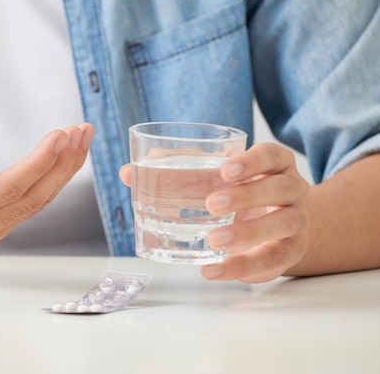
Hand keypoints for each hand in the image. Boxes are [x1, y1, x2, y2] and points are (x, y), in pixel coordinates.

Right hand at [0, 121, 94, 247]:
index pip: (8, 188)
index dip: (38, 163)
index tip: (60, 137)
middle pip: (33, 196)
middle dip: (62, 163)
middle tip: (81, 130)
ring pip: (39, 200)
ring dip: (64, 168)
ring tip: (82, 136)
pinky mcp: (0, 223)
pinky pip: (34, 201)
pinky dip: (54, 177)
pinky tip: (67, 155)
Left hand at [119, 142, 309, 282]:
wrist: (276, 226)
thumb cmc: (237, 193)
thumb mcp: (212, 178)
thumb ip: (175, 171)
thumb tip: (128, 172)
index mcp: (275, 166)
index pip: (273, 155)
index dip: (253, 161)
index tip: (225, 169)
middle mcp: (293, 190)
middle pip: (281, 188)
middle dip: (248, 195)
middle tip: (212, 204)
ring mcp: (297, 222)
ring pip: (283, 224)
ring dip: (248, 233)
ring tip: (214, 239)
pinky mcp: (291, 252)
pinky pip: (273, 261)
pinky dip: (241, 267)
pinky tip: (212, 269)